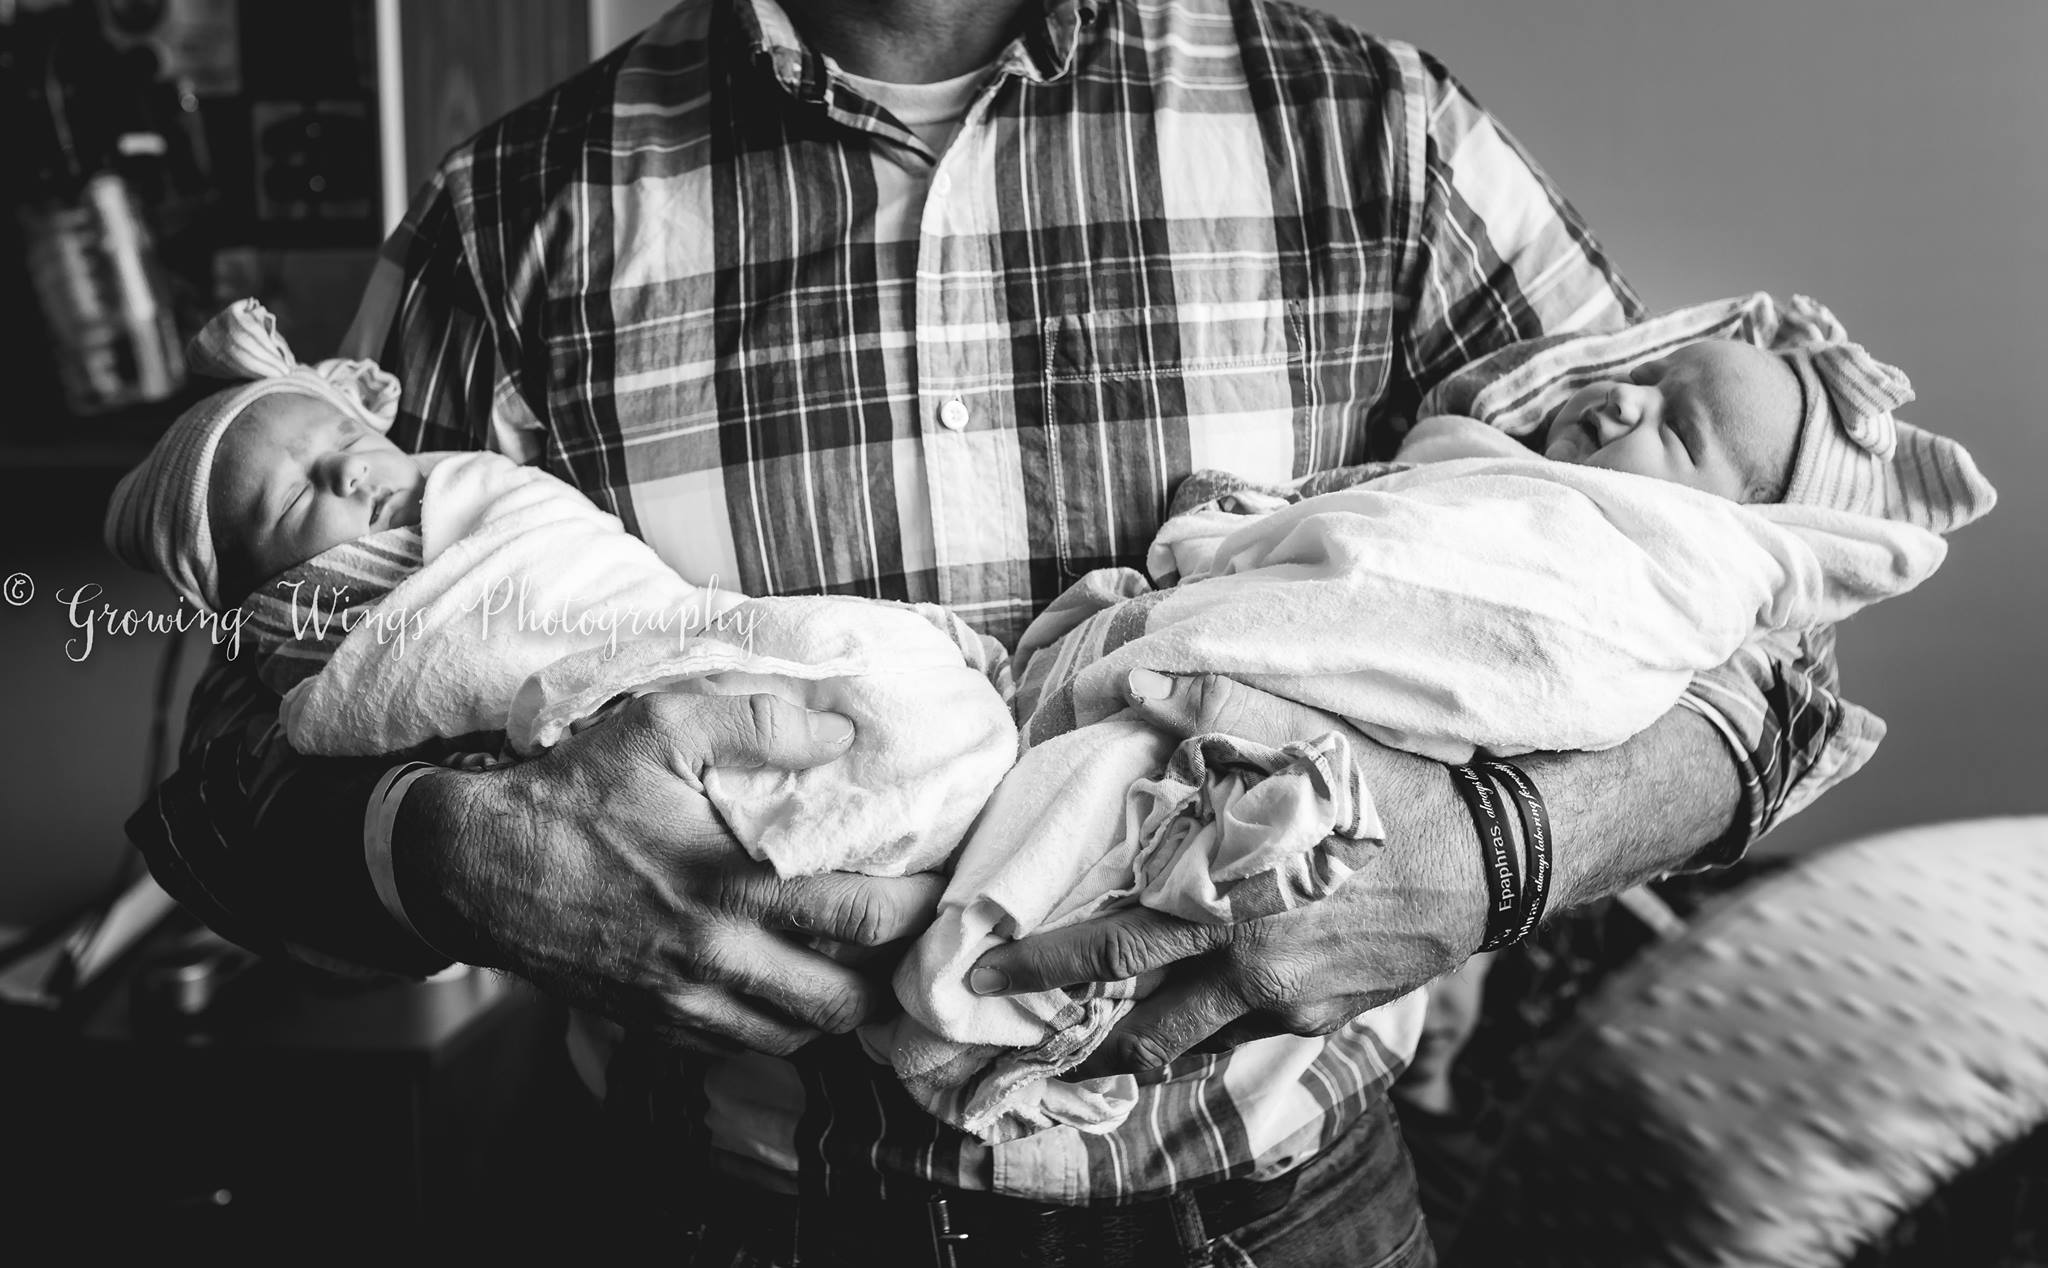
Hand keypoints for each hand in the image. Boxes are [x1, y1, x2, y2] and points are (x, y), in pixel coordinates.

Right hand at [393, 691, 944, 1054]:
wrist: (476, 868)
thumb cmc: (573, 792)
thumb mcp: (661, 728)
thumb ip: (758, 724)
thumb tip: (841, 731)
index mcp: (730, 883)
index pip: (862, 916)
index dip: (918, 909)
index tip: (940, 886)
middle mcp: (716, 955)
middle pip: (845, 1001)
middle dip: (889, 976)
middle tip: (908, 936)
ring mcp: (685, 999)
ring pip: (798, 1035)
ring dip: (837, 1004)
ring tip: (857, 961)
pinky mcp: (657, 1022)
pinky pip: (743, 1044)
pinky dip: (780, 1022)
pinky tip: (788, 979)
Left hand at [970, 671, 1485, 1076]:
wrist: (1487, 858)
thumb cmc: (1387, 790)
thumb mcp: (1306, 734)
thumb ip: (1214, 700)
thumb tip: (1132, 677)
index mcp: (1233, 899)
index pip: (1113, 948)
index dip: (1041, 968)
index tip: (981, 971)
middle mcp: (1252, 968)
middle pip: (1136, 1017)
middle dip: (1064, 1028)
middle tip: (1003, 1025)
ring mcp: (1287, 1004)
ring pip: (1183, 1045)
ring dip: (1124, 1046)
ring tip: (1076, 1040)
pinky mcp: (1318, 1020)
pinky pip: (1234, 1041)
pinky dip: (1190, 1038)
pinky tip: (1167, 1023)